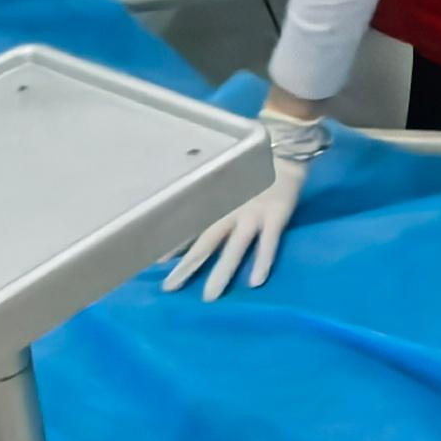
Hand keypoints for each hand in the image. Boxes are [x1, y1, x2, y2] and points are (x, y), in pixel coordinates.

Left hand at [168, 108, 330, 298]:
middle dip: (188, 266)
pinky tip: (255, 282)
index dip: (172, 245)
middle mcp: (230, 209)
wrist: (285, 144)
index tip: (155, 263)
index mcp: (217, 200)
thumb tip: (190, 206)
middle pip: (205, 243)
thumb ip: (215, 191)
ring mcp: (253, 213)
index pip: (190, 226)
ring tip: (209, 296)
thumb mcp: (229, 174)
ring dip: (221, 272)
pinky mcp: (276, 215)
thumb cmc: (254, 162)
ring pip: (234, 248)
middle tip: (170, 288)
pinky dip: (262, 261)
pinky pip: (269, 242)